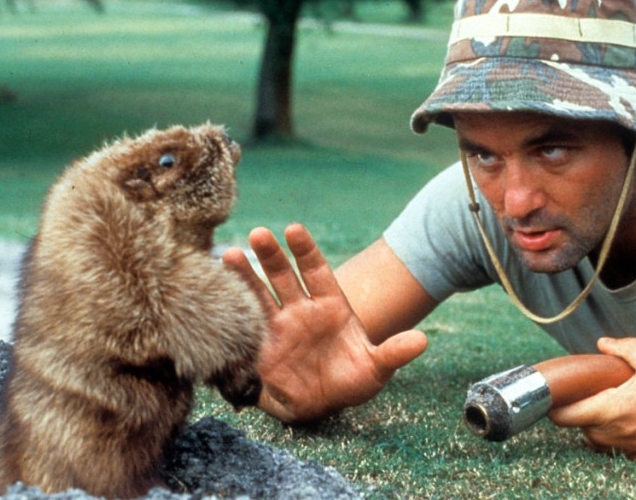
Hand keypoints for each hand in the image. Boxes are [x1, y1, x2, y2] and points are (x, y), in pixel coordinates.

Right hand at [222, 224, 427, 422]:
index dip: (305, 250)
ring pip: (259, 293)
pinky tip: (214, 289)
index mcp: (330, 305)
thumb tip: (422, 340)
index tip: (293, 229)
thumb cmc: (350, 381)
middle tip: (258, 234)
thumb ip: (393, 353)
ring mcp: (278, 323)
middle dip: (271, 255)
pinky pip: (243, 322)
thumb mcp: (375, 369)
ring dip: (244, 275)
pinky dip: (230, 307)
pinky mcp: (259, 344)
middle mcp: (301, 308)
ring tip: (228, 255)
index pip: (316, 270)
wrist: (321, 405)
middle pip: (284, 274)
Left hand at [548, 337, 635, 463]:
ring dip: (591, 414)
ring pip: (585, 428)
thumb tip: (603, 343)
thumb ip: (629, 349)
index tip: (559, 386)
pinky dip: (605, 425)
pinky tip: (623, 413)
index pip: (560, 414)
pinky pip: (602, 437)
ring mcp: (611, 447)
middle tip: (588, 387)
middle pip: (571, 418)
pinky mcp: (620, 454)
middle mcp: (604, 433)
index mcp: (607, 410)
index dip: (552, 400)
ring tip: (611, 398)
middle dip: (575, 402)